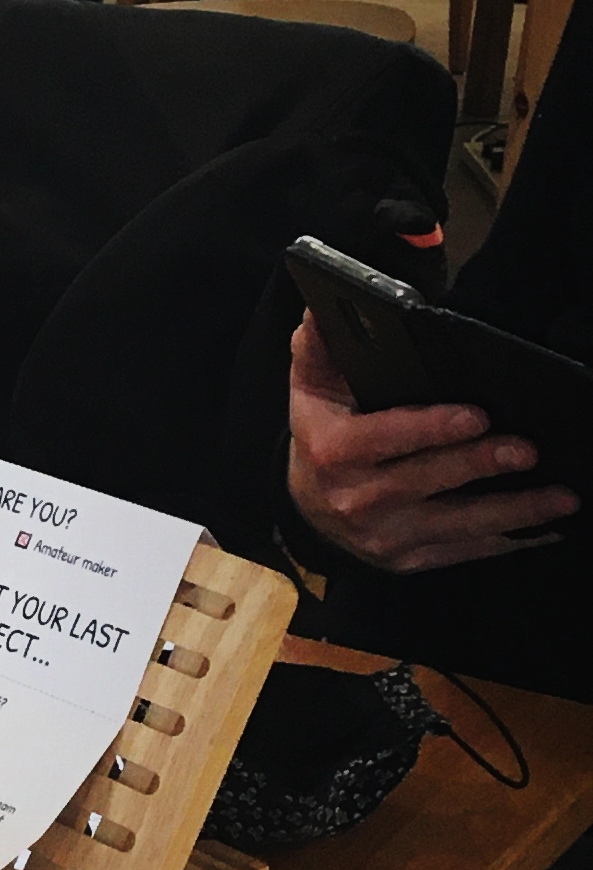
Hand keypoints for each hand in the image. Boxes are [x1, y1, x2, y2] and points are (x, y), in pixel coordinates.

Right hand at [285, 313, 575, 571]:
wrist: (307, 510)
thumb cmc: (321, 439)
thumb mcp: (310, 394)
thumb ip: (317, 351)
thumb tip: (320, 310)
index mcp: (333, 452)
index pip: (384, 438)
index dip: (431, 429)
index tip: (476, 417)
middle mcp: (357, 499)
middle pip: (428, 480)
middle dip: (480, 465)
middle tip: (527, 450)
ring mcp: (385, 536)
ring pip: (458, 524)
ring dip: (514, 511)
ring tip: (561, 497)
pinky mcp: (409, 560)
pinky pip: (465, 551)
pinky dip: (509, 541)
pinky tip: (545, 528)